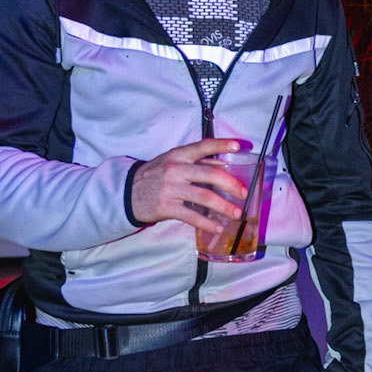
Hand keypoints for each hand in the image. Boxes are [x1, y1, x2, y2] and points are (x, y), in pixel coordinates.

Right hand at [130, 138, 245, 235]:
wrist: (127, 192)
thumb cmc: (156, 175)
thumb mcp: (173, 162)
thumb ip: (197, 162)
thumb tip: (223, 162)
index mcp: (178, 155)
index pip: (203, 146)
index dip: (222, 145)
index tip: (239, 146)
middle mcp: (175, 169)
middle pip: (210, 174)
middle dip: (231, 184)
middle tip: (244, 193)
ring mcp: (170, 188)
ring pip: (204, 196)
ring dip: (223, 206)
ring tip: (236, 213)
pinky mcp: (166, 206)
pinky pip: (191, 216)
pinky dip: (206, 222)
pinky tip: (217, 227)